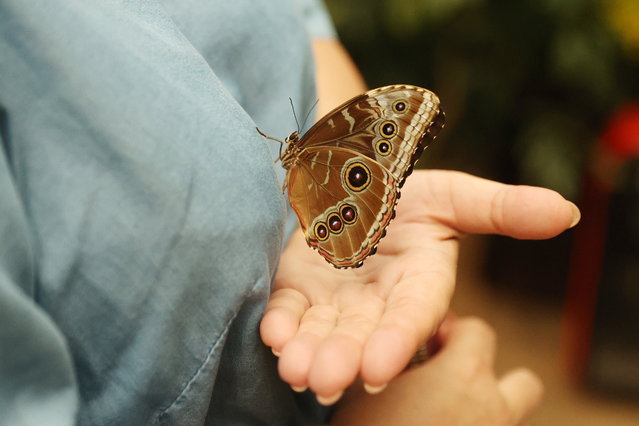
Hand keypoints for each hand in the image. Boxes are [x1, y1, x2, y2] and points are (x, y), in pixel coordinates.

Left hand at [260, 170, 577, 402]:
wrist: (351, 182)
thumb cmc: (405, 191)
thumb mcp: (451, 194)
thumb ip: (500, 208)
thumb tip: (567, 212)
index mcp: (418, 282)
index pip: (412, 315)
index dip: (398, 340)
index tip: (378, 367)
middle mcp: (377, 301)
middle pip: (362, 336)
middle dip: (344, 360)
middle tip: (324, 381)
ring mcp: (335, 300)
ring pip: (322, 334)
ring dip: (308, 353)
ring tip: (294, 370)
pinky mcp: (298, 289)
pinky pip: (287, 311)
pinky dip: (280, 324)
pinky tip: (272, 335)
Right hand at [331, 316, 543, 425]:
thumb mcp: (365, 392)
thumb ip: (389, 363)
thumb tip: (392, 354)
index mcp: (463, 376)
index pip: (478, 332)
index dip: (454, 332)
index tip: (430, 345)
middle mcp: (493, 410)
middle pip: (523, 382)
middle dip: (496, 380)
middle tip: (456, 387)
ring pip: (515, 422)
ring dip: (493, 415)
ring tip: (452, 419)